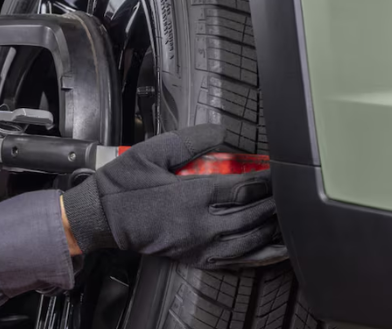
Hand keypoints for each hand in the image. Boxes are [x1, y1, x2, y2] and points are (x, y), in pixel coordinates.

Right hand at [60, 124, 287, 268]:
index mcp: (191, 195)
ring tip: (288, 216)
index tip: (278, 170)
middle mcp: (201, 224)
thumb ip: (188, 140)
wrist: (100, 218)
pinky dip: (262, 255)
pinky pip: (239, 260)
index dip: (266, 179)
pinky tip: (276, 248)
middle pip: (253, 214)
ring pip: (251, 239)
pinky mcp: (196, 258)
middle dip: (275, 202)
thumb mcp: (150, 152)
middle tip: (290, 191)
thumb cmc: (122, 185)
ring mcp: (200, 245)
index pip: (243, 187)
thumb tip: (222, 131)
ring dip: (273, 227)